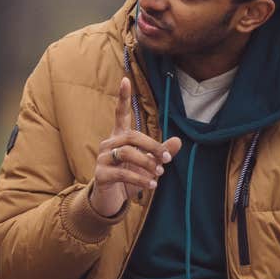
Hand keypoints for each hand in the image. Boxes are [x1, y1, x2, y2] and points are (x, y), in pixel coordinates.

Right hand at [89, 76, 181, 217]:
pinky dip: (140, 178)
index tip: (125, 79)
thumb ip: (161, 152)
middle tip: (166, 160)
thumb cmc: (130, 177)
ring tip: (159, 174)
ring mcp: (102, 158)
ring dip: (147, 163)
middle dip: (152, 147)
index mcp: (119, 137)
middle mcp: (108, 144)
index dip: (123, 97)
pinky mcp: (101, 174)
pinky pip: (122, 172)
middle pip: (132, 136)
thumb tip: (179, 141)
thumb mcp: (148, 165)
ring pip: (127, 152)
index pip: (120, 113)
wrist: (111, 199)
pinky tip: (151, 185)